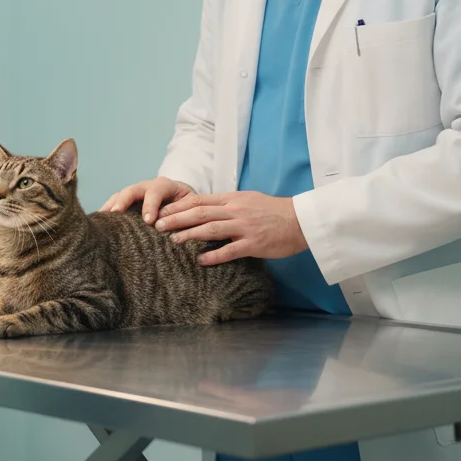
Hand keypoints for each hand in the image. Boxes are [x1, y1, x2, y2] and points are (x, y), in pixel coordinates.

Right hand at [100, 177, 194, 224]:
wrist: (182, 198)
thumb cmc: (188, 205)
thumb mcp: (192, 207)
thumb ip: (185, 214)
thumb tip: (178, 229)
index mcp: (165, 185)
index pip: (155, 192)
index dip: (151, 206)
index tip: (149, 222)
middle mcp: (146, 186)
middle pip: (131, 190)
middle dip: (123, 201)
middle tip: (116, 213)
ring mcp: (134, 193)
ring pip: (119, 196)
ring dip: (110, 206)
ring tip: (101, 219)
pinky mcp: (127, 201)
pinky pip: (114, 204)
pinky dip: (107, 212)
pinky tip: (99, 223)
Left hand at [155, 191, 307, 265]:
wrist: (301, 220)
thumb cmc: (273, 211)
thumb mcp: (248, 200)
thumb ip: (227, 204)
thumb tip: (205, 208)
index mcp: (233, 199)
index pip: (200, 200)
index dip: (179, 205)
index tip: (162, 210)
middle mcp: (236, 211)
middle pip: (200, 212)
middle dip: (177, 218)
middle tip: (159, 224)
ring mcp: (244, 227)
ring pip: (211, 229)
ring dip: (190, 234)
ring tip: (173, 240)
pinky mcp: (254, 243)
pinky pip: (230, 250)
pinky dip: (214, 255)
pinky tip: (201, 261)